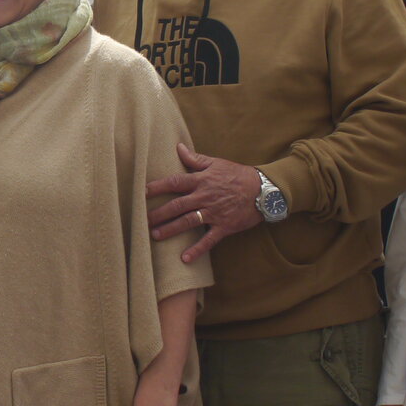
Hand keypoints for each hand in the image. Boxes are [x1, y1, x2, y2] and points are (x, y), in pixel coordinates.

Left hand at [146, 144, 262, 262]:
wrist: (264, 190)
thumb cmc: (238, 175)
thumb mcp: (216, 163)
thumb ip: (195, 158)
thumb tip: (178, 147)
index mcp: (201, 181)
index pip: (174, 183)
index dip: (157, 187)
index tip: (142, 192)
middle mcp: (205, 197)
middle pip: (177, 205)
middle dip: (158, 213)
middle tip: (142, 220)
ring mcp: (214, 213)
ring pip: (188, 222)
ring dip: (171, 230)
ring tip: (155, 236)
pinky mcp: (224, 226)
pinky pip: (208, 240)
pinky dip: (197, 250)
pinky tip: (185, 258)